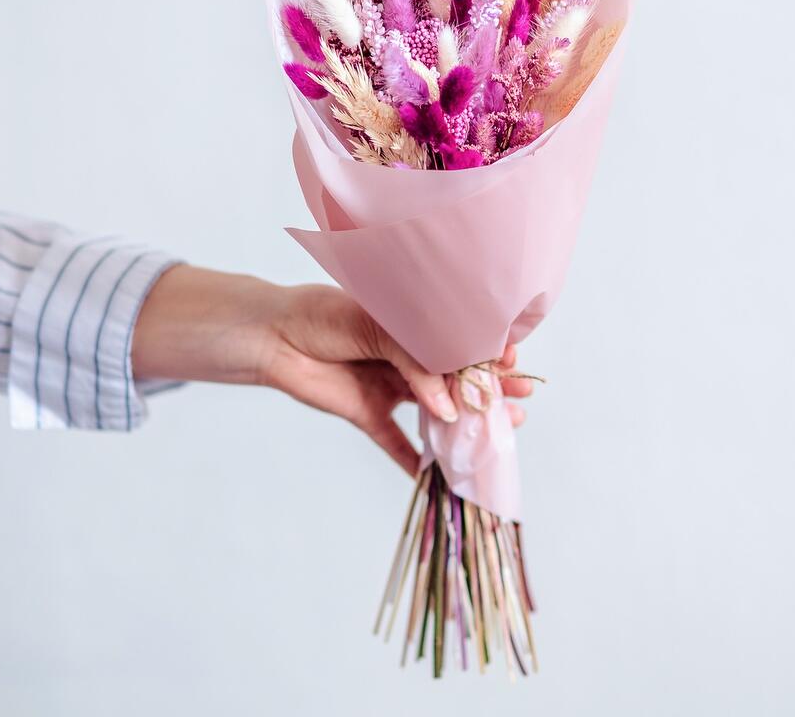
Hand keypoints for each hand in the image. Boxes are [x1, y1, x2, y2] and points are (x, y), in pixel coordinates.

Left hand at [131, 267, 532, 475]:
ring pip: (437, 411)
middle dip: (490, 388)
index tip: (512, 362)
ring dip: (468, 423)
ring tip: (504, 430)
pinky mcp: (367, 413)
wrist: (272, 335)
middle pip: (457, 377)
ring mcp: (389, 386)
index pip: (459, 341)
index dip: (487, 353)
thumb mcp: (376, 325)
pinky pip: (397, 443)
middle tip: (523, 397)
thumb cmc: (322, 314)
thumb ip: (415, 364)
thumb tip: (451, 407)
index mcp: (411, 325)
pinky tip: (443, 479)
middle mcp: (405, 357)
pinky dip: (418, 463)